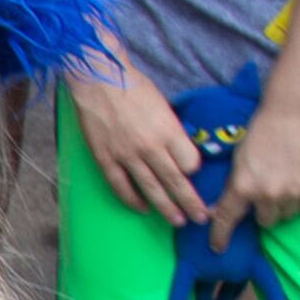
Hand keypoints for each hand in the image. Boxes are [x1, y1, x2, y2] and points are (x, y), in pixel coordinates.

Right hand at [67, 64, 208, 226]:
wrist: (98, 78)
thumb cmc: (133, 86)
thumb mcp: (164, 105)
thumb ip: (172, 130)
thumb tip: (179, 150)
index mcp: (168, 130)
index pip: (190, 163)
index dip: (194, 171)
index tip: (194, 175)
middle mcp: (150, 147)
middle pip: (176, 182)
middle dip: (190, 203)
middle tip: (201, 218)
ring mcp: (127, 156)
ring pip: (151, 189)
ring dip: (166, 208)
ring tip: (178, 221)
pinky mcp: (106, 159)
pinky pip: (121, 187)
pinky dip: (133, 201)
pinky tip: (142, 208)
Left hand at [218, 95, 299, 242]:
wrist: (293, 113)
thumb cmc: (262, 134)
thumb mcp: (239, 160)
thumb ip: (234, 187)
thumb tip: (220, 211)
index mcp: (243, 186)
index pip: (228, 219)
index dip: (221, 236)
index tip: (218, 248)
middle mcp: (267, 194)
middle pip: (265, 222)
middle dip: (265, 210)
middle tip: (269, 188)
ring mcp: (292, 193)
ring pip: (286, 216)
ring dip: (284, 204)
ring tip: (286, 179)